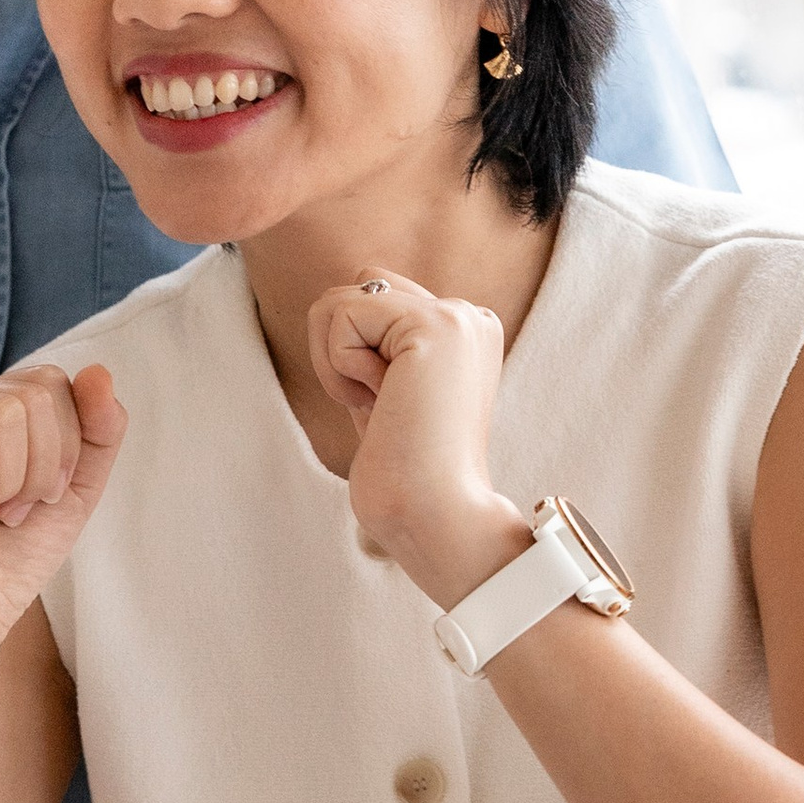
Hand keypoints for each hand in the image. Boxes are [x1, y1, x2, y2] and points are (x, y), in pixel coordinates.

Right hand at [0, 363, 126, 663]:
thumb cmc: (9, 560)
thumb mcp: (73, 492)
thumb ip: (98, 431)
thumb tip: (98, 370)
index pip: (53, 382)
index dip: (66, 446)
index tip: (39, 500)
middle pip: (35, 391)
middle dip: (41, 467)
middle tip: (7, 512)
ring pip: (1, 407)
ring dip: (7, 477)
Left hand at [305, 270, 526, 612]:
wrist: (435, 516)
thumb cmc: (402, 472)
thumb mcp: (384, 392)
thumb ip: (372, 343)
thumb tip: (334, 302)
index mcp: (464, 332)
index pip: (374, 298)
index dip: (355, 357)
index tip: (390, 409)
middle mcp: (469, 315)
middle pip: (357, 286)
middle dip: (341, 348)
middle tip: (382, 406)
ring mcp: (458, 315)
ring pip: (340, 298)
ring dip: (337, 361)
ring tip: (383, 405)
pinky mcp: (436, 324)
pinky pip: (341, 313)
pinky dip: (339, 366)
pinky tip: (381, 401)